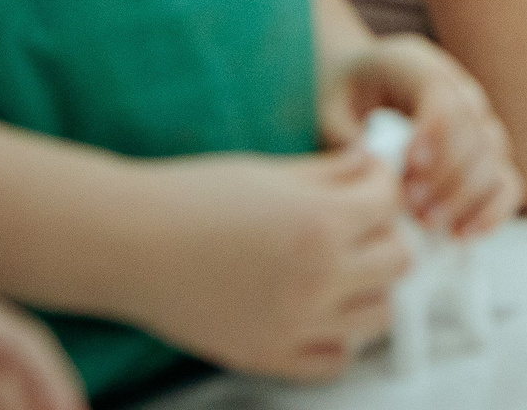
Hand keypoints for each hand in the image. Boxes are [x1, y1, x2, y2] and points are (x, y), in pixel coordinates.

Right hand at [111, 150, 408, 380]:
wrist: (128, 243)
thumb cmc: (189, 199)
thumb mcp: (273, 170)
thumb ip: (332, 172)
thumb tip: (371, 167)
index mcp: (321, 223)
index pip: (392, 203)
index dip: (382, 182)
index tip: (366, 178)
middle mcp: (317, 279)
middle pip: (398, 260)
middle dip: (384, 234)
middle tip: (359, 222)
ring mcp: (295, 324)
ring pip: (380, 313)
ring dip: (371, 287)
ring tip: (342, 265)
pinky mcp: (269, 356)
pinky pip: (336, 360)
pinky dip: (339, 337)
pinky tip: (319, 308)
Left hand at [319, 33, 522, 237]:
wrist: (359, 89)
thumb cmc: (342, 98)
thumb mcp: (328, 105)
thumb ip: (341, 131)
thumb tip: (367, 162)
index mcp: (417, 64)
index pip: (444, 93)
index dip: (435, 132)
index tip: (408, 168)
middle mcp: (459, 88)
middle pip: (475, 129)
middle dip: (446, 174)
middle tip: (411, 206)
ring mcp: (479, 121)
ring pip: (495, 157)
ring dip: (466, 196)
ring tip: (428, 224)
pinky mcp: (486, 154)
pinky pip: (508, 181)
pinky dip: (494, 210)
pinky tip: (462, 235)